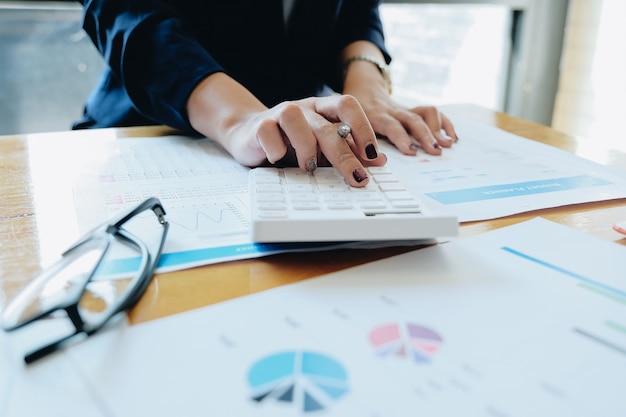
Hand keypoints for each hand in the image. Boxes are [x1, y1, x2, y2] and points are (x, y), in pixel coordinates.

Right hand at [227, 95, 387, 186]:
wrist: (249, 135)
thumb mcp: (322, 149)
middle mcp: (304, 108)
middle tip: (355, 177)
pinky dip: (276, 148)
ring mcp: (280, 114)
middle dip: (344, 154)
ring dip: (306, 147)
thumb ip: (348, 151)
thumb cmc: (289, 143)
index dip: (363, 128)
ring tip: (309, 167)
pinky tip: (279, 160)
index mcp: (323, 109)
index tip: (372, 155)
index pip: (348, 106)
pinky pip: (268, 131)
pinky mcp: (260, 125)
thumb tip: (379, 161)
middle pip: (326, 124)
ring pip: (294, 117)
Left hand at [345, 89, 457, 155]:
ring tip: (446, 145)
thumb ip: (353, 144)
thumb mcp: (347, 126)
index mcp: (372, 115)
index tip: (410, 151)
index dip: (400, 137)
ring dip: (437, 130)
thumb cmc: (352, 115)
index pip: (389, 124)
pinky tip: (452, 137)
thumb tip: (359, 166)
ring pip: (424, 113)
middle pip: (411, 119)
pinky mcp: (413, 110)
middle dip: (424, 136)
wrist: (362, 89)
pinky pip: (432, 112)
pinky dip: (444, 124)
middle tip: (434, 151)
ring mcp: (404, 110)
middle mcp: (391, 111)